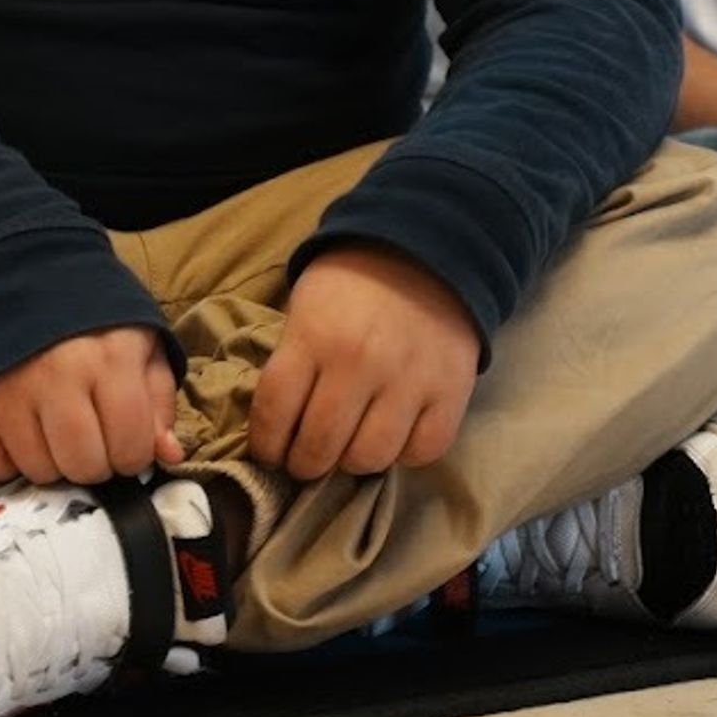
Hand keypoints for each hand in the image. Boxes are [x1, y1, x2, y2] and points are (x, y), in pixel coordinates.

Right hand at [0, 325, 180, 486]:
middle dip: (94, 460)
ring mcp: (6, 392)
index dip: (132, 452)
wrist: (16, 272)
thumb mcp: (140, 343)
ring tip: (51, 426)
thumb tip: (168, 455)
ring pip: (38, 471)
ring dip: (50, 460)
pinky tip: (15, 433)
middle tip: (88, 433)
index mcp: (108, 359)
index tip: (122, 437)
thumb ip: (158, 400)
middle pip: (84, 466)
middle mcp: (56, 377)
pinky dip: (2, 461)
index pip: (131, 448)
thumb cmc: (89, 316)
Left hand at [248, 248, 480, 481]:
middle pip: (319, 446)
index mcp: (314, 337)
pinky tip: (392, 436)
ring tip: (347, 448)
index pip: (275, 412)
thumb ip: (291, 364)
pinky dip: (403, 454)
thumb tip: (276, 428)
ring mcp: (409, 380)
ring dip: (351, 462)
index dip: (266, 445)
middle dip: (304, 464)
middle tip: (305, 459)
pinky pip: (421, 452)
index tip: (268, 454)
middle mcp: (360, 363)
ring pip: (369, 458)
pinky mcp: (451, 393)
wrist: (425, 252)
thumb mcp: (304, 309)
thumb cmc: (351, 285)